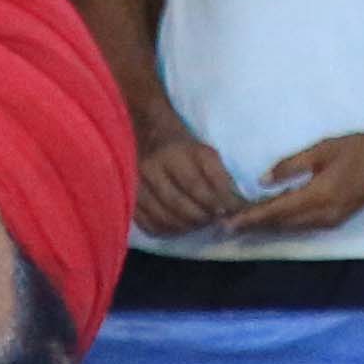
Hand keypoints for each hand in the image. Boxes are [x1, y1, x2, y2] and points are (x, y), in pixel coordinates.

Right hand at [130, 123, 247, 237]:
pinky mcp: (128, 197)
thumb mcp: (204, 152)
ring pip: (163, 216)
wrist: (146, 133)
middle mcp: (152, 168)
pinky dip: (165, 230)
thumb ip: (219, 176)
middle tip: (214, 221)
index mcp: (174, 153)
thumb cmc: (182, 144)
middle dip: (201, 217)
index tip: (231, 212)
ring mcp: (136, 184)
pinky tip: (178, 228)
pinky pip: (147, 222)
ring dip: (185, 226)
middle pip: (178, 203)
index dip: (215, 202)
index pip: (196, 185)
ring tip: (198, 224)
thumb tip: (235, 205)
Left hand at [211, 122, 363, 242]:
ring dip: (267, 227)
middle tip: (226, 226)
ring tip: (242, 225)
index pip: (276, 211)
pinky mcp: (337, 220)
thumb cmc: (360, 148)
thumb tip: (263, 180)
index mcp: (319, 196)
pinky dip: (283, 225)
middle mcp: (324, 214)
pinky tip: (270, 221)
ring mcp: (332, 220)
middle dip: (254, 226)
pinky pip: (303, 226)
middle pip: (280, 224)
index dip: (251, 218)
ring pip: (291, 228)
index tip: (228, 223)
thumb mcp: (323, 149)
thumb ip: (291, 165)